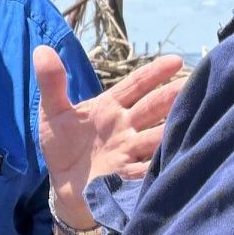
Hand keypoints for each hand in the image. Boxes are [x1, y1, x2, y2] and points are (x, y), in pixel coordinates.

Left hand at [35, 48, 183, 224]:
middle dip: (171, 97)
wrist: (63, 185)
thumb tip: (41, 49)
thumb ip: (51, 84)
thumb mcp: (52, 113)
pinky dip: (158, 165)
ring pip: (156, 137)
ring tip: (192, 120)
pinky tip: (172, 159)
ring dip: (172, 129)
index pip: (136, 85)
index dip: (154, 73)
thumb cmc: (63, 146)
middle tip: (190, 86)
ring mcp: (129, 151)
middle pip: (152, 108)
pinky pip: (146, 169)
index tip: (176, 61)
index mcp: (110, 107)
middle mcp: (126, 127)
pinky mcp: (126, 177)